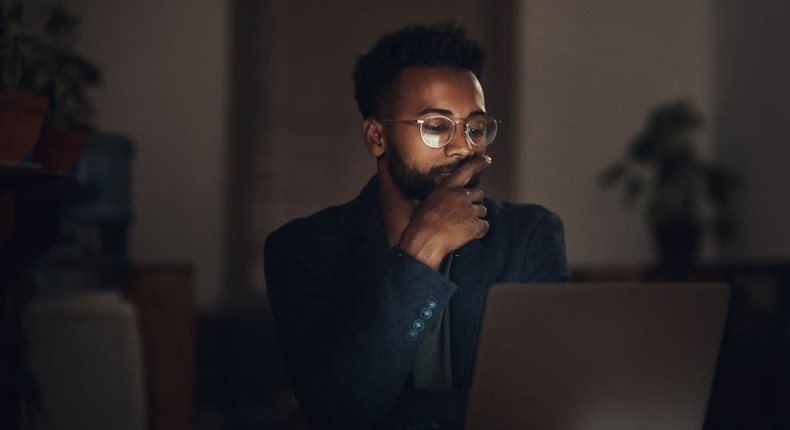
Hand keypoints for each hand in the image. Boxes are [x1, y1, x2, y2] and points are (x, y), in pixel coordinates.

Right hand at [398, 154, 491, 269]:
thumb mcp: (423, 204)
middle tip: (464, 213)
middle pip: (478, 194)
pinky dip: (479, 231)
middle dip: (474, 202)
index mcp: (447, 188)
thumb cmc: (419, 224)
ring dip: (476, 217)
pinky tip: (468, 235)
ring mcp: (469, 210)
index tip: (486, 160)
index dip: (478, 163)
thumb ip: (434, 199)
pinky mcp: (475, 225)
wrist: (424, 241)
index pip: (466, 170)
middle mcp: (460, 196)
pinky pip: (484, 226)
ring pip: (482, 210)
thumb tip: (427, 201)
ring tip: (462, 226)